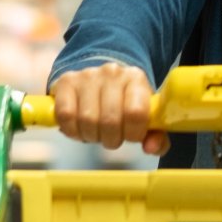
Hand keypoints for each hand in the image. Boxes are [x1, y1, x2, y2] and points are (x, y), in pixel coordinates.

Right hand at [50, 63, 167, 154]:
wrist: (100, 79)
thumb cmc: (125, 103)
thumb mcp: (146, 116)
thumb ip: (156, 135)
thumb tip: (151, 148)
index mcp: (136, 79)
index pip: (136, 112)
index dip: (133, 133)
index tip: (131, 136)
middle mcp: (112, 73)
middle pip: (110, 120)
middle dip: (111, 139)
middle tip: (112, 138)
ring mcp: (87, 76)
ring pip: (87, 120)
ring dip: (91, 136)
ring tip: (96, 132)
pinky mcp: (66, 82)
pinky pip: (65, 116)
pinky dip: (72, 130)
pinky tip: (79, 128)